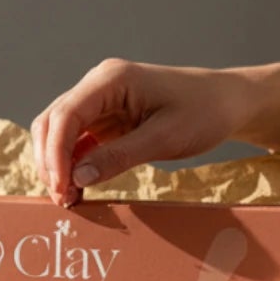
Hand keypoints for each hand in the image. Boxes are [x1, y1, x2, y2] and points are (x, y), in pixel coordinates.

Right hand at [29, 59, 279, 206]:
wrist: (228, 102)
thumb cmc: (204, 113)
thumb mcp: (165, 138)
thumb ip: (119, 157)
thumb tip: (77, 178)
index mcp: (112, 79)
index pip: (66, 116)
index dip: (56, 155)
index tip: (61, 189)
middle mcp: (98, 85)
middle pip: (52, 122)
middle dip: (50, 162)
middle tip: (63, 200)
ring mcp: (99, 100)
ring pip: (58, 132)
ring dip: (57, 165)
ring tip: (69, 198)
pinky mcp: (105, 118)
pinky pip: (76, 140)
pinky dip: (72, 164)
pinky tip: (78, 187)